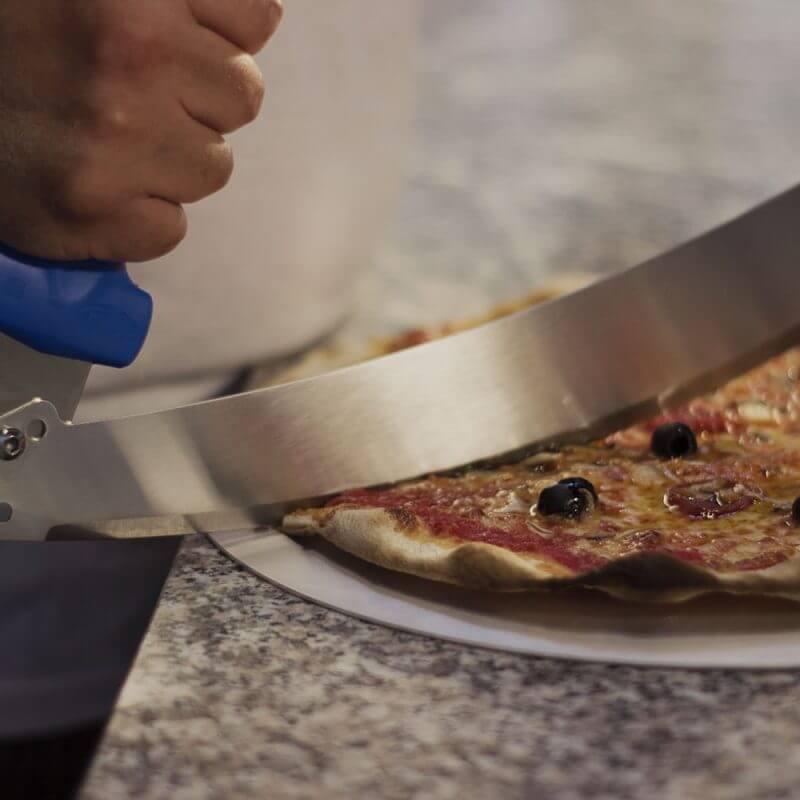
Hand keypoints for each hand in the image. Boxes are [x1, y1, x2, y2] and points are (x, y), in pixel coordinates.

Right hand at [0, 0, 281, 261]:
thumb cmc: (10, 32)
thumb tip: (262, 16)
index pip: (254, 18)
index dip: (221, 36)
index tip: (185, 44)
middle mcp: (131, 61)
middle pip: (242, 97)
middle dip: (199, 99)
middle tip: (134, 95)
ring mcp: (111, 145)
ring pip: (212, 168)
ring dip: (172, 160)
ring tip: (107, 140)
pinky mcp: (90, 214)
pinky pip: (169, 228)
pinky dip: (140, 216)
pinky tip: (96, 186)